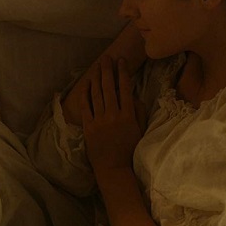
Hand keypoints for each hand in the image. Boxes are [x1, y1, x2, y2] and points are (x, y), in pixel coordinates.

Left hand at [81, 56, 143, 172]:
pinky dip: (85, 93)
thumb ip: (138, 112)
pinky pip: (85, 106)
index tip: (122, 60)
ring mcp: (99, 120)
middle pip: (109, 87)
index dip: (123, 73)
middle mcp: (112, 114)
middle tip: (107, 58)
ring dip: (96, 78)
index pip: (125, 88)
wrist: (114, 168)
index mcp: (127, 115)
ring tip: (97, 66)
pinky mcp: (88, 126)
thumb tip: (134, 96)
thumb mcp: (140, 130)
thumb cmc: (130, 150)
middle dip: (108, 70)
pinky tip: (85, 83)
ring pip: (96, 94)